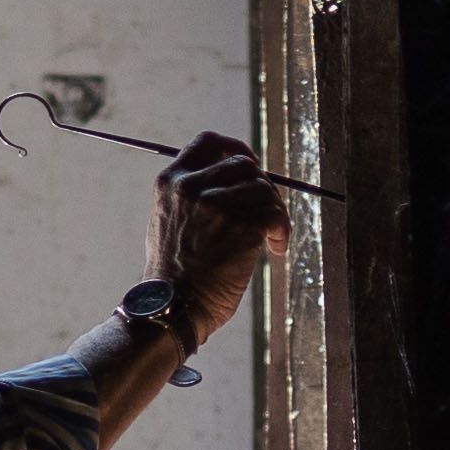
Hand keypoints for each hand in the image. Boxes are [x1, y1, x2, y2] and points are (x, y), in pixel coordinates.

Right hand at [151, 129, 292, 336]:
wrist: (174, 307)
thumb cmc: (174, 274)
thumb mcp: (167, 221)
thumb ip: (192, 195)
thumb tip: (235, 180)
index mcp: (171, 181)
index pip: (208, 142)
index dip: (235, 148)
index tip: (251, 164)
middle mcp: (192, 186)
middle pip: (244, 164)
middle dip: (262, 186)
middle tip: (267, 213)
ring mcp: (217, 204)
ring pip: (264, 189)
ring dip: (275, 213)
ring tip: (271, 239)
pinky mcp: (242, 225)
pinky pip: (276, 215)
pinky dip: (282, 231)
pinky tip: (275, 249)